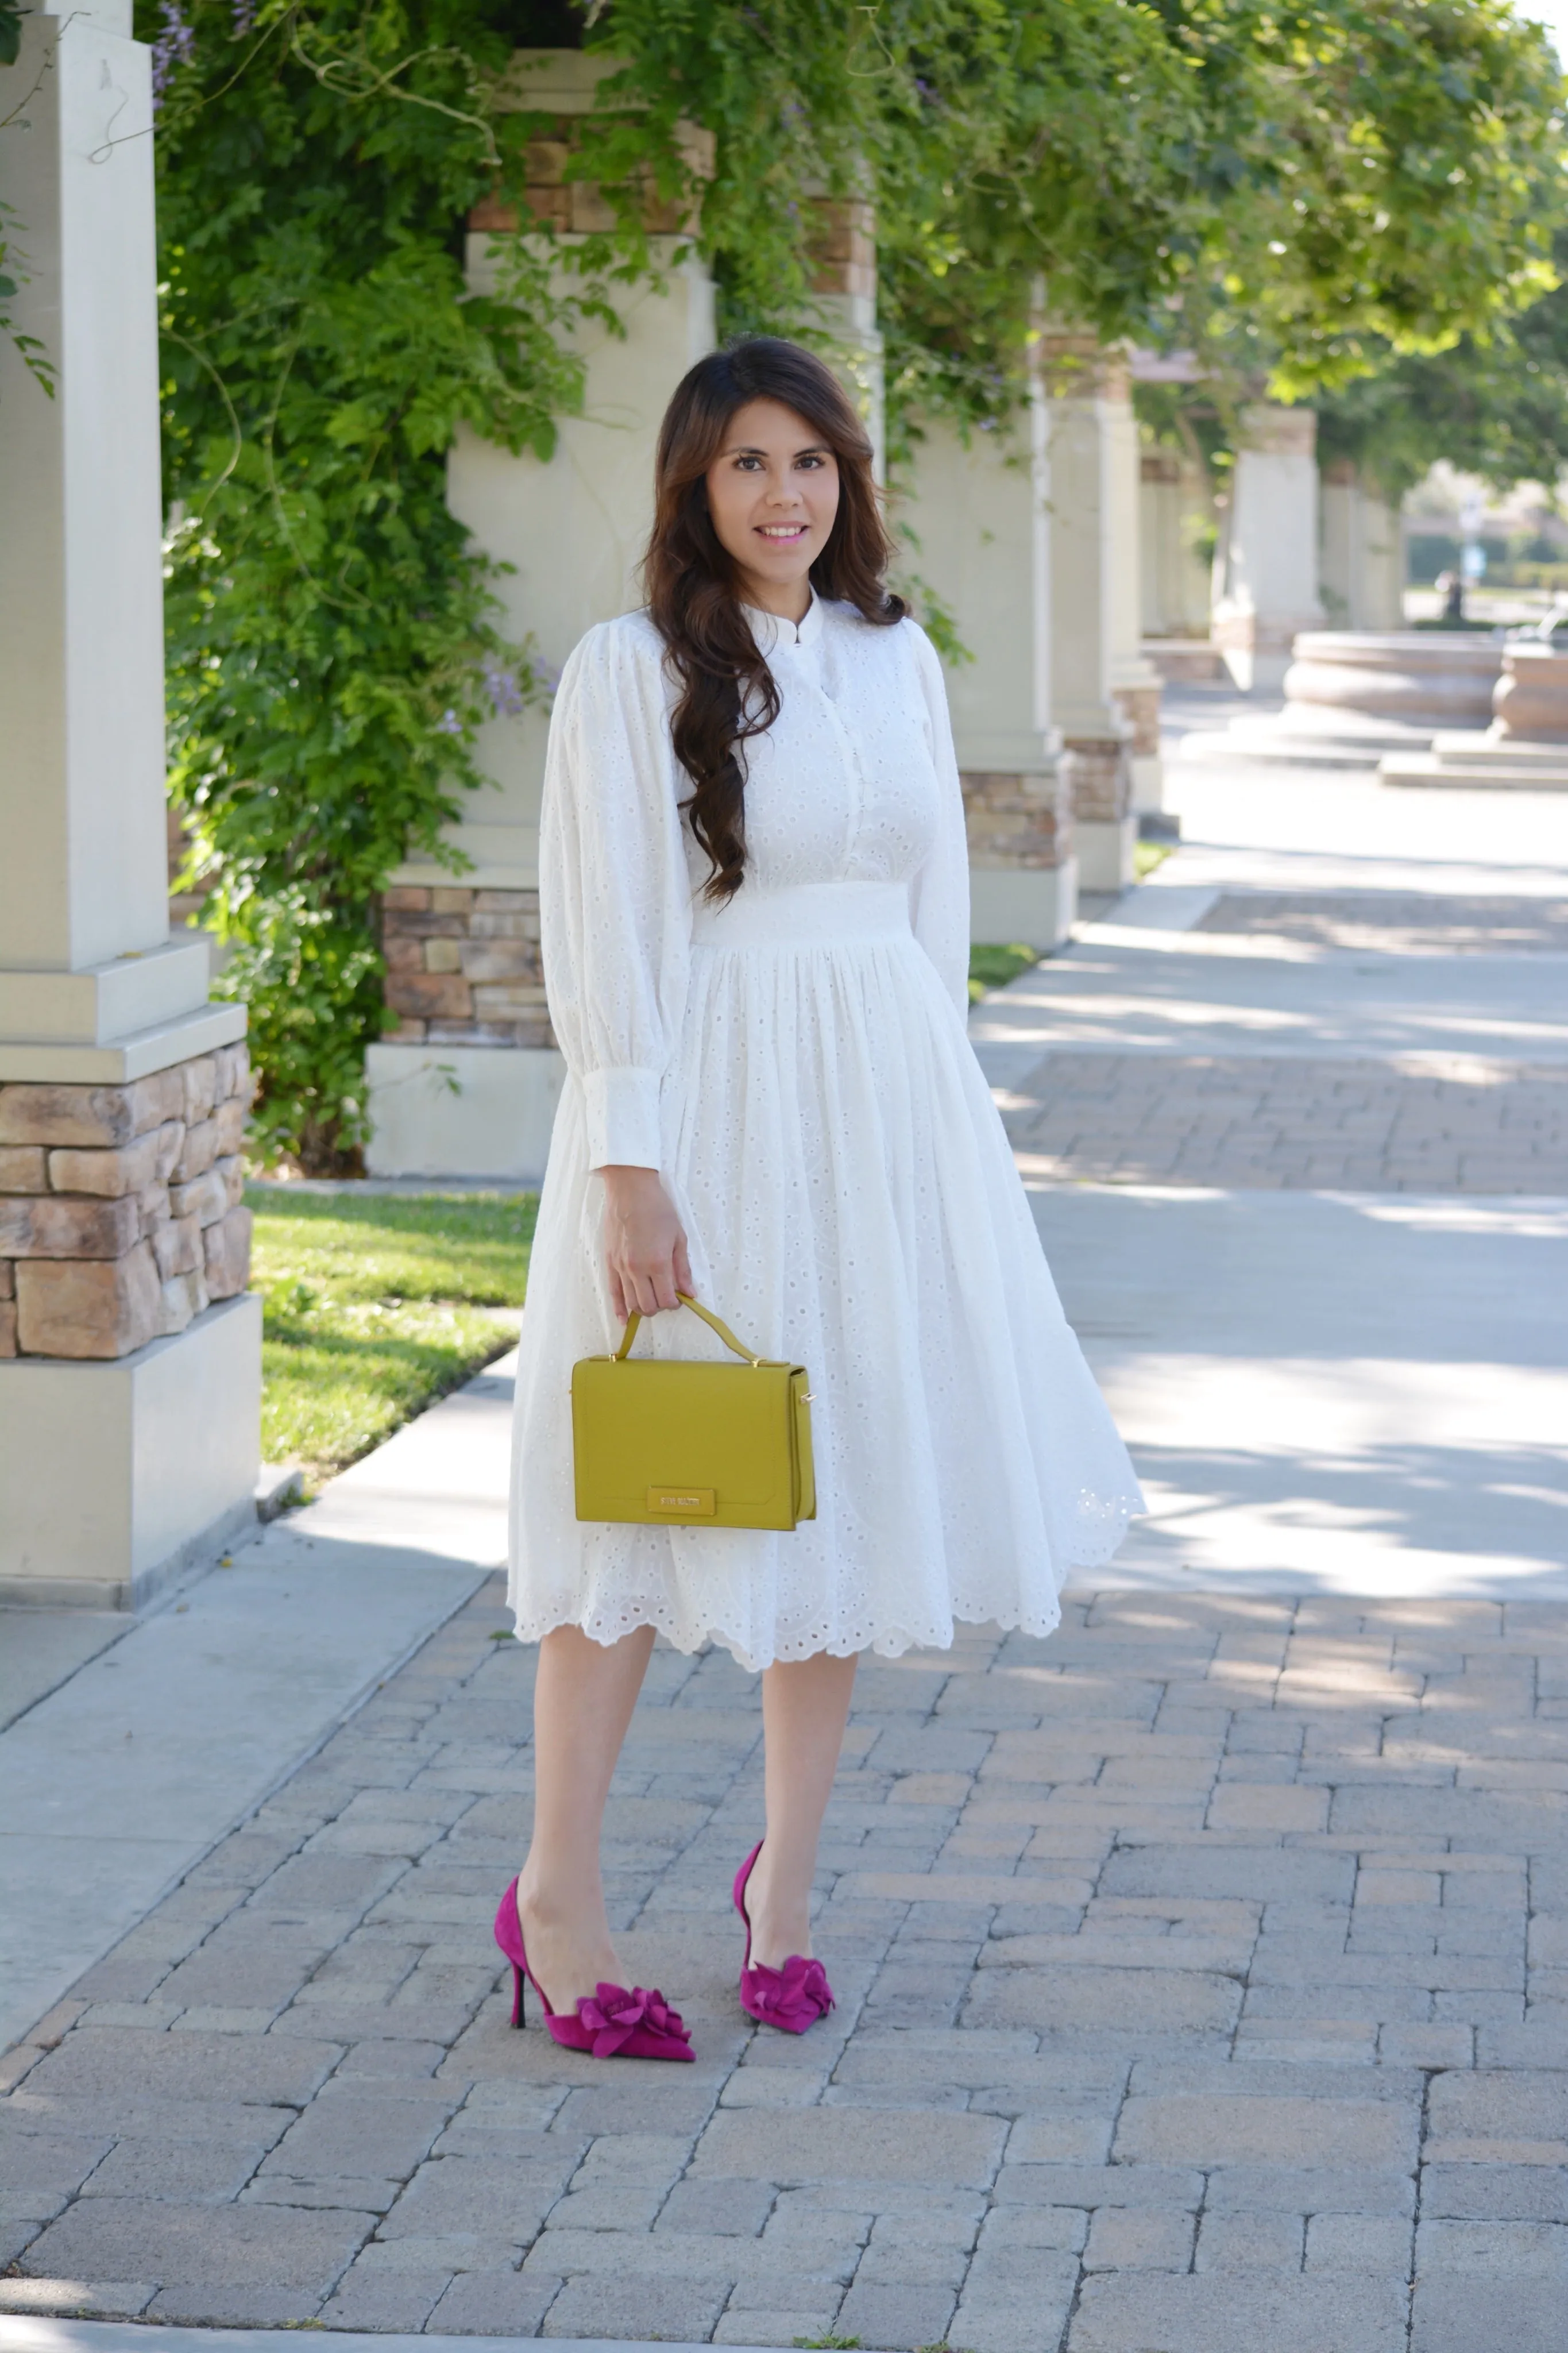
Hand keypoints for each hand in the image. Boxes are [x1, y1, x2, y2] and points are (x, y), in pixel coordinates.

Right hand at [599, 1166, 692, 1321]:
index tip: (680, 1297)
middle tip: (667, 1297)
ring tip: (652, 1300)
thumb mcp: (678, 1237)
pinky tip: (624, 1319)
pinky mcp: (609, 1263)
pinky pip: (613, 1293)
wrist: (630, 1190)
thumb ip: (682, 1268)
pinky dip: (619, 1309)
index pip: (666, 1299)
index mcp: (657, 1263)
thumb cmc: (658, 1209)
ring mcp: (620, 1267)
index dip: (675, 1303)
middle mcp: (636, 1269)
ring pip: (631, 1303)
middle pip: (648, 1305)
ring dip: (643, 1307)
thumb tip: (690, 1292)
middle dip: (660, 1307)